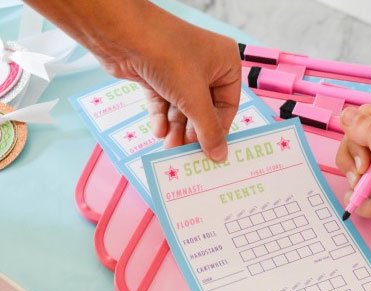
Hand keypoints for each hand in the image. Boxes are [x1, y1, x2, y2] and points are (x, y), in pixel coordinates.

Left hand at [89, 4, 240, 159]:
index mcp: (225, 62)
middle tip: (186, 152)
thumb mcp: (194, 99)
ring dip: (176, 128)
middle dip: (193, 131)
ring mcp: (179, 68)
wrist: (121, 33)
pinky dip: (161, 117)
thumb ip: (209, 130)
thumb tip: (220, 156)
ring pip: (182, 107)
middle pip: (204, 108)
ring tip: (169, 146)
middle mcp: (205, 64)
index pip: (228, 104)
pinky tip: (158, 131)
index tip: (210, 150)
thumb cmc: (169, 58)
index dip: (219, 128)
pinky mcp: (156, 74)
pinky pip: (164, 101)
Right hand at [336, 105, 370, 264]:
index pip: (366, 116)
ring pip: (353, 172)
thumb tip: (346, 114)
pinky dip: (369, 205)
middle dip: (357, 163)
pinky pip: (357, 195)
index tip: (367, 150)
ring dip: (365, 188)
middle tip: (369, 174)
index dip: (358, 132)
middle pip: (354, 143)